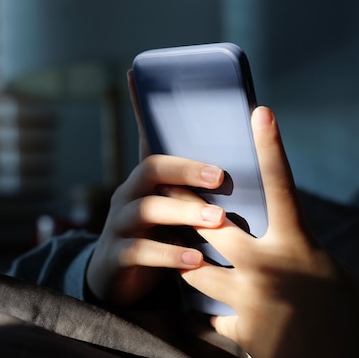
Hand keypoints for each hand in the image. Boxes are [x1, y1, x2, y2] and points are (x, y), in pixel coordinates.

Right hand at [86, 72, 226, 305]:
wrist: (119, 283)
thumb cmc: (158, 241)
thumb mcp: (173, 214)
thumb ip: (195, 194)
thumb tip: (242, 169)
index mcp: (145, 181)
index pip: (148, 140)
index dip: (140, 107)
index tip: (136, 74)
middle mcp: (128, 196)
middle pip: (150, 170)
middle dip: (186, 169)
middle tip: (220, 176)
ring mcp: (118, 225)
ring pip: (146, 209)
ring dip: (184, 212)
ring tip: (218, 221)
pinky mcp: (116, 257)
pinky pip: (140, 252)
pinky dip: (169, 254)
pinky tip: (196, 260)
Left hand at [176, 107, 358, 357]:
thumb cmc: (345, 314)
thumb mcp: (321, 268)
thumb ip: (288, 247)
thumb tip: (263, 232)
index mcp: (298, 245)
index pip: (281, 185)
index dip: (271, 147)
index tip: (259, 112)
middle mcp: (270, 267)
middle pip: (210, 225)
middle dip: (187, 208)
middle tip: (168, 192)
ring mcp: (251, 299)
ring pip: (194, 268)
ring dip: (186, 259)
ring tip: (180, 253)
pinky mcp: (240, 330)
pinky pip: (209, 312)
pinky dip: (212, 309)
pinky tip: (221, 312)